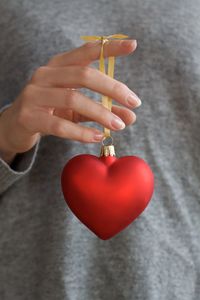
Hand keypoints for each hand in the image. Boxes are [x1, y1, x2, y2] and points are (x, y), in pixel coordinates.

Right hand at [0, 39, 140, 162]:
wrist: (16, 126)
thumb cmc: (50, 111)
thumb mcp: (78, 109)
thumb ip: (102, 109)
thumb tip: (131, 117)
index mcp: (58, 66)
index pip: (86, 52)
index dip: (109, 48)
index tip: (132, 45)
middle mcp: (45, 75)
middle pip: (83, 74)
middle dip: (112, 88)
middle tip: (134, 102)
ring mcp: (35, 95)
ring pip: (73, 99)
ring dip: (100, 113)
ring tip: (119, 126)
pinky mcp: (29, 116)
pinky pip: (59, 125)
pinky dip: (81, 132)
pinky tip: (97, 136)